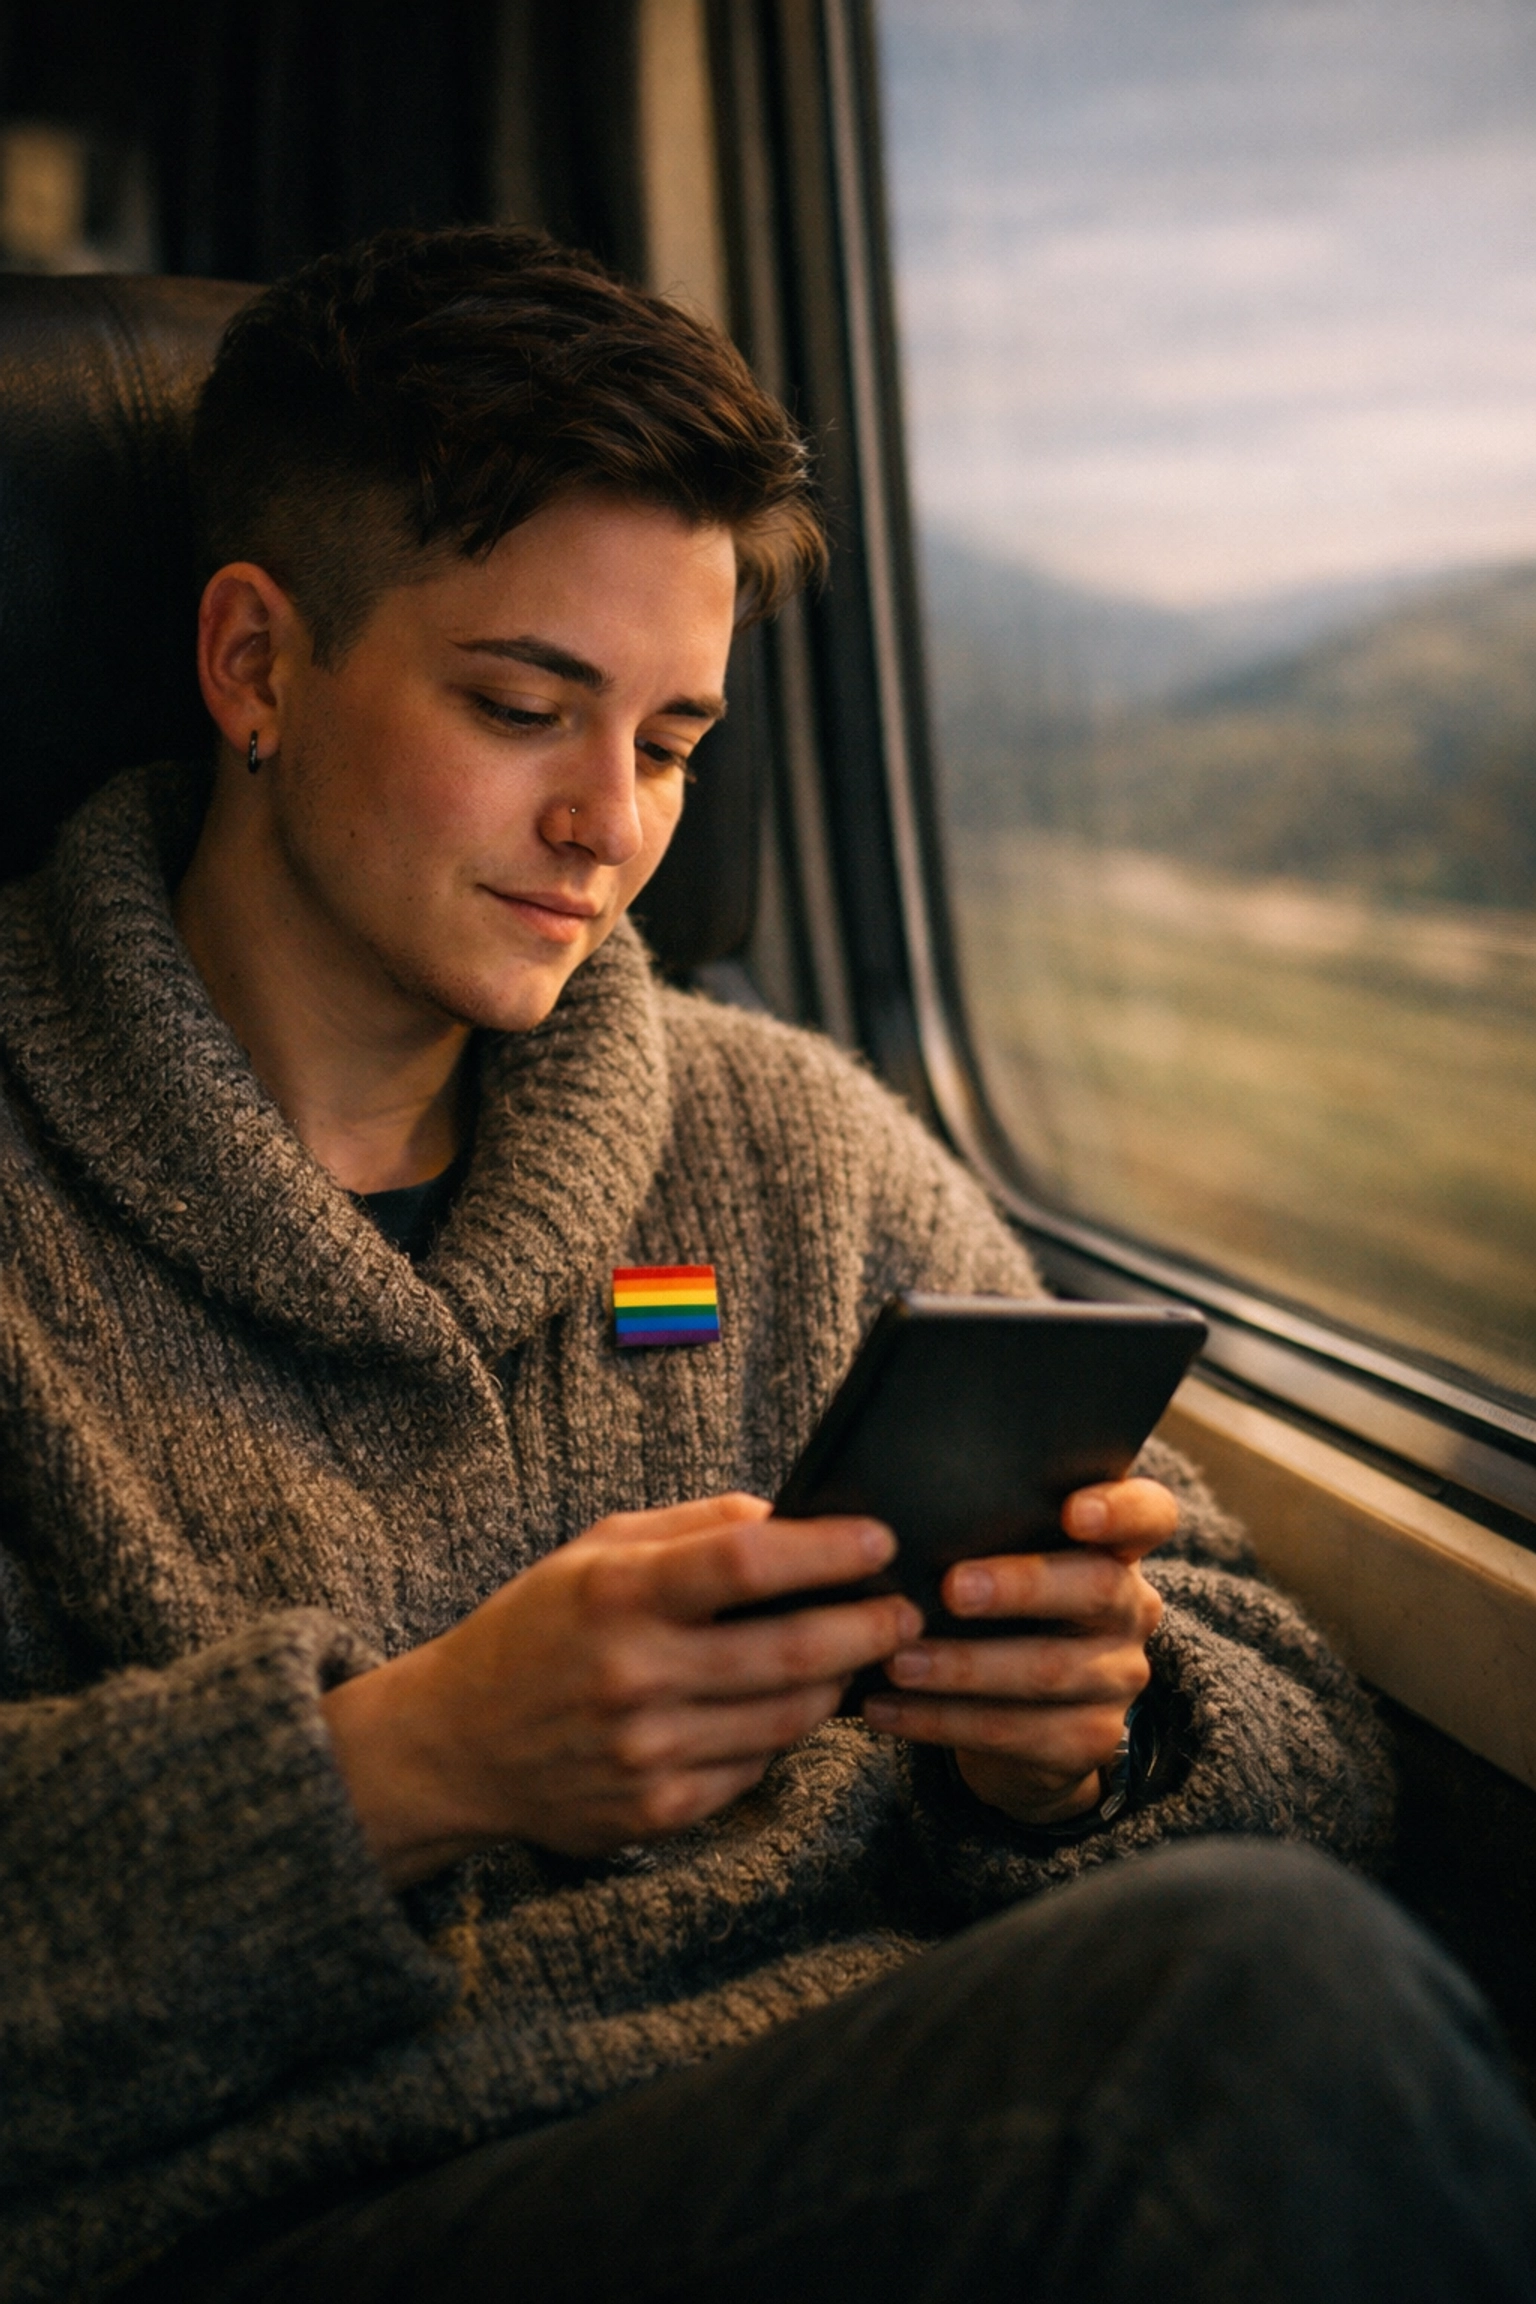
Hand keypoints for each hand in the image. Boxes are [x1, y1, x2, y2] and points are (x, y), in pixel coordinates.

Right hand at [321, 1494, 918, 1886]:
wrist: (455, 1745)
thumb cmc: (536, 1629)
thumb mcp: (595, 1550)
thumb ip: (693, 1527)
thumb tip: (789, 1515)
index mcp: (618, 1593)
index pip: (748, 1563)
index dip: (828, 1550)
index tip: (879, 1540)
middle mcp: (634, 1675)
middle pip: (792, 1650)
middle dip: (868, 1627)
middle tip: (905, 1610)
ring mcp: (647, 1752)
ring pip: (789, 1718)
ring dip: (841, 1683)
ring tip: (862, 1654)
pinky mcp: (657, 1812)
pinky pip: (755, 1767)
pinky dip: (784, 1735)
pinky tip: (793, 1706)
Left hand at [861, 1478, 1175, 1826]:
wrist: (1021, 1714)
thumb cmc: (999, 1605)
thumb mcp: (1006, 1560)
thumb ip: (985, 1528)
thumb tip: (892, 1510)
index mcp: (1116, 1548)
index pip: (1149, 1514)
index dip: (1120, 1510)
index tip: (1074, 1511)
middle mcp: (1130, 1608)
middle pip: (1096, 1588)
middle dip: (1021, 1587)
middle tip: (953, 1588)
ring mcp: (1117, 1678)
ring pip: (1047, 1670)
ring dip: (963, 1666)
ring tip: (899, 1661)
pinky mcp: (1090, 1740)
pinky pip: (1012, 1731)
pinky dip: (939, 1719)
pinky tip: (887, 1707)